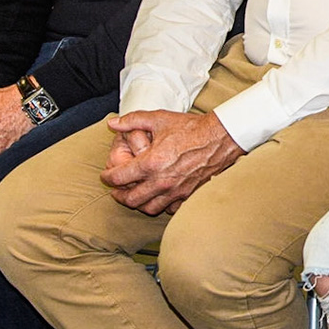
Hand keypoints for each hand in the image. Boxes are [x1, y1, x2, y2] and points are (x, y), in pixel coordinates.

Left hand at [101, 111, 244, 214]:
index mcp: (150, 163)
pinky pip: (169, 209)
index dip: (107, 177)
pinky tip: (159, 197)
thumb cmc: (191, 127)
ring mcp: (176, 191)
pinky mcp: (189, 195)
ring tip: (136, 195)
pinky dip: (161, 205)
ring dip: (138, 203)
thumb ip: (133, 120)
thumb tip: (112, 123)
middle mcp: (161, 181)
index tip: (106, 175)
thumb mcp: (160, 119)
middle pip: (130, 200)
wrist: (222, 136)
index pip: (118, 178)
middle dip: (119, 195)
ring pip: (148, 208)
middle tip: (117, 189)